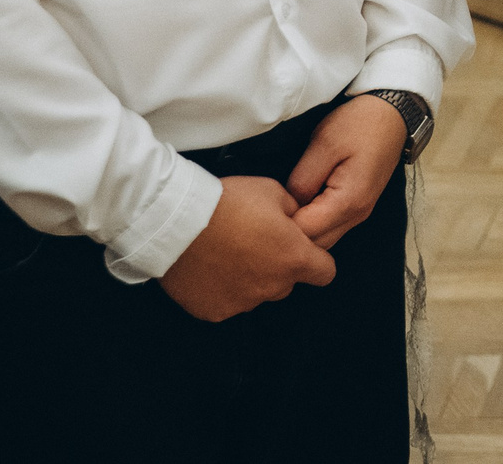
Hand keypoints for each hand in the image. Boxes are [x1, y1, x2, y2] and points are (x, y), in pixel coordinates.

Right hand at [158, 175, 335, 321]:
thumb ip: (294, 211)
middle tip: (255, 244)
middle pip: (287, 283)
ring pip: (257, 294)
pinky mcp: (215, 311)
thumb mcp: (273, 191)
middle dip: (278, 266)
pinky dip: (222, 289)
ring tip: (228, 253)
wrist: (176, 221)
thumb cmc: (226, 202)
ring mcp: (242, 303)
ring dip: (250, 278)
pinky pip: (227, 302)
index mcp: (293, 258)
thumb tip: (297, 220)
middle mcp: (272, 287)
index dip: (317, 260)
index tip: (302, 250)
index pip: (325, 272)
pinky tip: (210, 267)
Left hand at [285, 95, 406, 250]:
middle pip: (315, 244)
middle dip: (291, 233)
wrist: (392, 113)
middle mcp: (357, 215)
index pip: (305, 233)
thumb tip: (288, 204)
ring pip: (324, 239)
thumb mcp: (324, 144)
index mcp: (348, 202)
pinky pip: (332, 226)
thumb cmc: (359, 124)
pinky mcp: (358, 206)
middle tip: (270, 209)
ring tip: (283, 206)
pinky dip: (314, 222)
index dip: (282, 225)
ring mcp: (360, 213)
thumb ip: (302, 180)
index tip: (266, 208)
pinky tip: (301, 203)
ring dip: (303, 229)